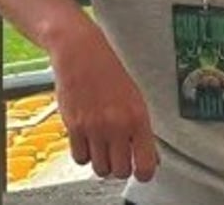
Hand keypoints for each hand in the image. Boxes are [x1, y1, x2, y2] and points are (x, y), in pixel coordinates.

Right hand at [50, 16, 158, 181]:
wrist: (80, 51)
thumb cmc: (108, 69)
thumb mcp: (135, 96)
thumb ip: (141, 128)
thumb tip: (149, 155)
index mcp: (137, 116)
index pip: (145, 165)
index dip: (143, 172)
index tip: (141, 170)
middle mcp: (116, 125)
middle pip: (120, 172)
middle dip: (121, 167)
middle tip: (120, 156)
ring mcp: (94, 127)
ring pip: (100, 169)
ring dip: (102, 162)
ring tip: (104, 147)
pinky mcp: (74, 126)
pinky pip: (80, 158)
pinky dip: (84, 154)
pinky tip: (88, 141)